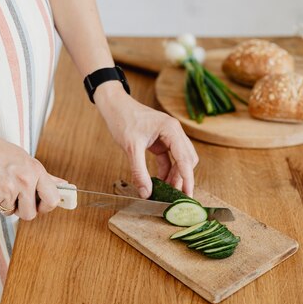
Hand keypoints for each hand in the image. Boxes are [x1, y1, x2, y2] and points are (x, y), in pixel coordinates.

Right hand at [0, 130, 66, 220]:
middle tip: (16, 197)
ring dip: (7, 205)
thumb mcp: (24, 158)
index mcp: (35, 170)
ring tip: (0, 186)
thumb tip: (63, 186)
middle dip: (24, 210)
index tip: (41, 205)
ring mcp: (8, 190)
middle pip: (31, 214)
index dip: (47, 206)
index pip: (52, 199)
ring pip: (12, 213)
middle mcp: (24, 181)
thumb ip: (44, 176)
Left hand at [94, 82, 198, 197]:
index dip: (187, 178)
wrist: (114, 106)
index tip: (188, 195)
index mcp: (171, 130)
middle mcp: (174, 132)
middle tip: (175, 197)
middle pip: (187, 160)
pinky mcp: (161, 141)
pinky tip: (159, 182)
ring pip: (179, 160)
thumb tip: (146, 193)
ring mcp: (168, 137)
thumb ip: (139, 172)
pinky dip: (166, 171)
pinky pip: (169, 159)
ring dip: (174, 176)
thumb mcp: (131, 147)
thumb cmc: (123, 119)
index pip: (185, 158)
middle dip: (182, 178)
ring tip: (166, 192)